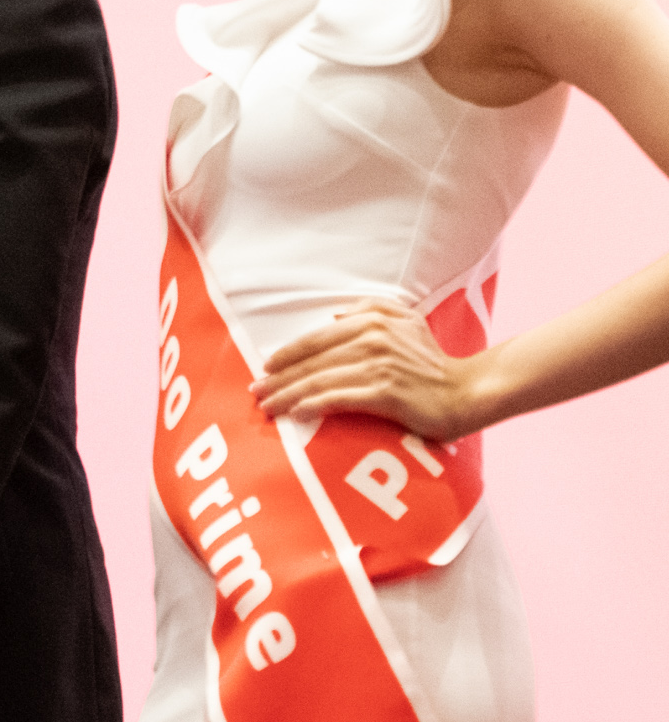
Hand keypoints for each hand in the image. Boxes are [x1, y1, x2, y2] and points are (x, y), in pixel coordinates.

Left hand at [254, 298, 481, 437]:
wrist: (466, 392)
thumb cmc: (432, 360)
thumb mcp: (405, 320)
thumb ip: (370, 308)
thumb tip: (334, 315)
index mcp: (371, 321)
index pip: (315, 338)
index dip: (287, 354)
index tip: (265, 368)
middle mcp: (371, 340)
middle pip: (312, 361)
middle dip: (278, 378)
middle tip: (255, 392)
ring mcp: (378, 367)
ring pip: (320, 381)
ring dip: (288, 395)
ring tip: (268, 408)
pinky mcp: (386, 394)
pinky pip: (339, 399)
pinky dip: (313, 405)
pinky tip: (296, 413)